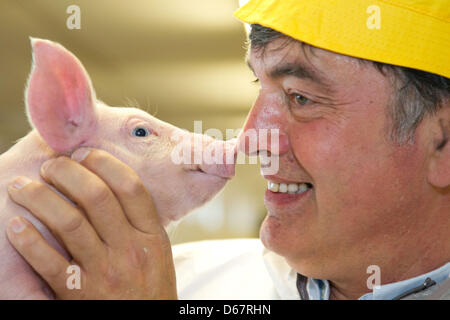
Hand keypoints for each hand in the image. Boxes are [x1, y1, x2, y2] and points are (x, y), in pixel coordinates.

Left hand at [6, 148, 176, 298]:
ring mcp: (104, 273)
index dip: (103, 163)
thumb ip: (139, 224)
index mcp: (153, 237)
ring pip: (68, 222)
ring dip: (39, 198)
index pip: (130, 187)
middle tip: (49, 166)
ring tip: (22, 187)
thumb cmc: (150, 291)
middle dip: (66, 172)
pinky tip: (16, 227)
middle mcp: (130, 250)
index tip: (83, 153)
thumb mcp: (158, 255)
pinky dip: (28, 242)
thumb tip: (106, 186)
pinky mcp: (78, 295)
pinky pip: (48, 262)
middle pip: (96, 196)